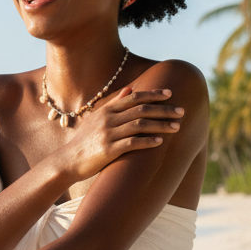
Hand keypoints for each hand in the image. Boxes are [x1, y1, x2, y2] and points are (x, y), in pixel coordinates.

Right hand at [57, 87, 183, 181]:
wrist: (68, 160)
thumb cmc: (85, 140)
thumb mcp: (97, 118)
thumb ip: (115, 103)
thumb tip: (131, 89)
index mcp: (107, 110)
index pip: (134, 97)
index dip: (153, 94)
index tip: (170, 93)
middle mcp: (108, 119)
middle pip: (141, 109)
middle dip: (163, 109)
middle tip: (181, 111)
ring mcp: (108, 134)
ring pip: (140, 125)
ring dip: (161, 125)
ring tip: (177, 127)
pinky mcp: (108, 150)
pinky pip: (132, 143)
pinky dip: (147, 141)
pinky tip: (160, 142)